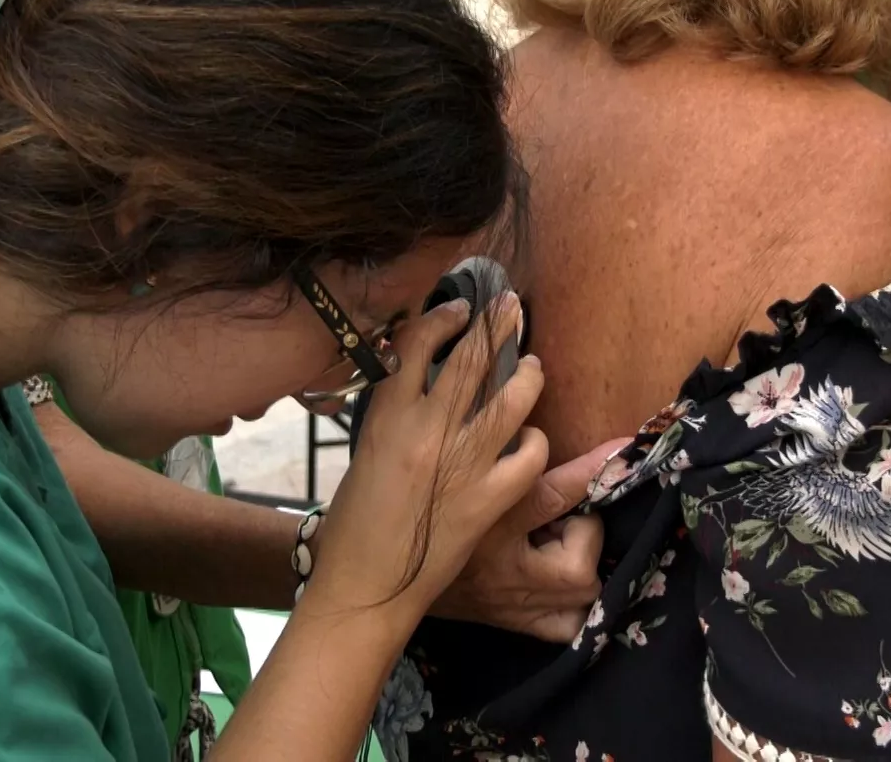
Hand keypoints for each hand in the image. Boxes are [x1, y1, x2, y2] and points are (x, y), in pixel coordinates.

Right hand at [304, 293, 549, 628]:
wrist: (363, 584)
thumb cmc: (356, 522)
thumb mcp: (368, 452)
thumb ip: (397, 414)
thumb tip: (428, 381)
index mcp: (386, 416)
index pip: (415, 345)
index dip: (442, 319)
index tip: (461, 309)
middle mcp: (424, 431)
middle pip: (469, 361)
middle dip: (496, 327)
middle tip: (512, 306)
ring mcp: (459, 465)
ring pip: (510, 401)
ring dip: (527, 376)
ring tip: (533, 366)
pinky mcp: (486, 501)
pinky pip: (527, 456)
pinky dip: (534, 442)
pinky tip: (532, 441)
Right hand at [429, 436, 631, 641]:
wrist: (388, 577)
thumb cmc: (424, 514)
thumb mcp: (454, 476)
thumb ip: (489, 451)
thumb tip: (526, 422)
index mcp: (491, 524)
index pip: (554, 493)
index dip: (593, 470)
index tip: (624, 447)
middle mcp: (508, 569)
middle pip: (580, 560)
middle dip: (584, 532)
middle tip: (563, 517)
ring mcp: (516, 604)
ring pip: (582, 591)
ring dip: (583, 562)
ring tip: (561, 544)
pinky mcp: (517, 623)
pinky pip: (567, 626)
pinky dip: (576, 606)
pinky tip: (564, 586)